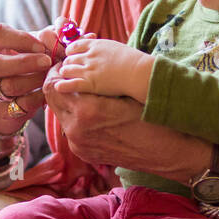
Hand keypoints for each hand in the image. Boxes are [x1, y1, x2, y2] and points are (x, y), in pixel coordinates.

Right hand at [0, 19, 64, 134]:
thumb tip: (65, 25)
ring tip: (49, 75)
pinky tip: (46, 90)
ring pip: (8, 85)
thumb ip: (47, 34)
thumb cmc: (19, 57)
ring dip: (34, 80)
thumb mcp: (27, 43)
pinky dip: (36, 97)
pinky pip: (18, 105)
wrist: (6, 91)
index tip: (41, 45)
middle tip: (47, 61)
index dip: (21, 39)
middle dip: (25, 62)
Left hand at [43, 83, 206, 179]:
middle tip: (67, 75)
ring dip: (65, 101)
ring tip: (81, 92)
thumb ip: (94, 82)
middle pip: (52, 100)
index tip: (62, 65)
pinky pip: (70, 128)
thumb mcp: (122, 92)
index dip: (54, 73)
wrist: (167, 152)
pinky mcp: (83, 152)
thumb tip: (72, 67)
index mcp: (87, 110)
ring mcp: (78, 144)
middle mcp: (77, 130)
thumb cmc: (150, 116)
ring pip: (60, 114)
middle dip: (57, 86)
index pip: (52, 86)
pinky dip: (74, 117)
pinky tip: (89, 110)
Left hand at [54, 38, 150, 100]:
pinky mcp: (90, 84)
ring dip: (65, 74)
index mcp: (94, 45)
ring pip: (66, 70)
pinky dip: (62, 86)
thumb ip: (100, 47)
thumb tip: (94, 49)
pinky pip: (69, 84)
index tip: (72, 58)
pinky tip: (59, 87)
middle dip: (67, 65)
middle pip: (68, 59)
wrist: (138, 72)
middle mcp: (88, 56)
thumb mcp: (113, 47)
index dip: (70, 53)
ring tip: (67, 79)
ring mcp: (88, 70)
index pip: (73, 46)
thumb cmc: (131, 60)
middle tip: (69, 71)